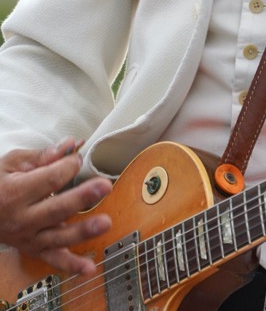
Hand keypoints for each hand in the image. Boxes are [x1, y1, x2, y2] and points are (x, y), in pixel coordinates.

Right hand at [0, 138, 112, 275]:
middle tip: (104, 186)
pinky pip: (53, 259)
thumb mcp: (12, 163)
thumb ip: (42, 155)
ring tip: (105, 223)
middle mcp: (22, 219)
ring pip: (58, 236)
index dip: (69, 166)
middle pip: (57, 208)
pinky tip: (89, 268)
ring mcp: (28, 238)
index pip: (50, 179)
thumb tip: (69, 145)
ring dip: (83, 231)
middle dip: (83, 197)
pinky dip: (71, 265)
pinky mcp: (34, 249)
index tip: (78, 157)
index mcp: (16, 193)